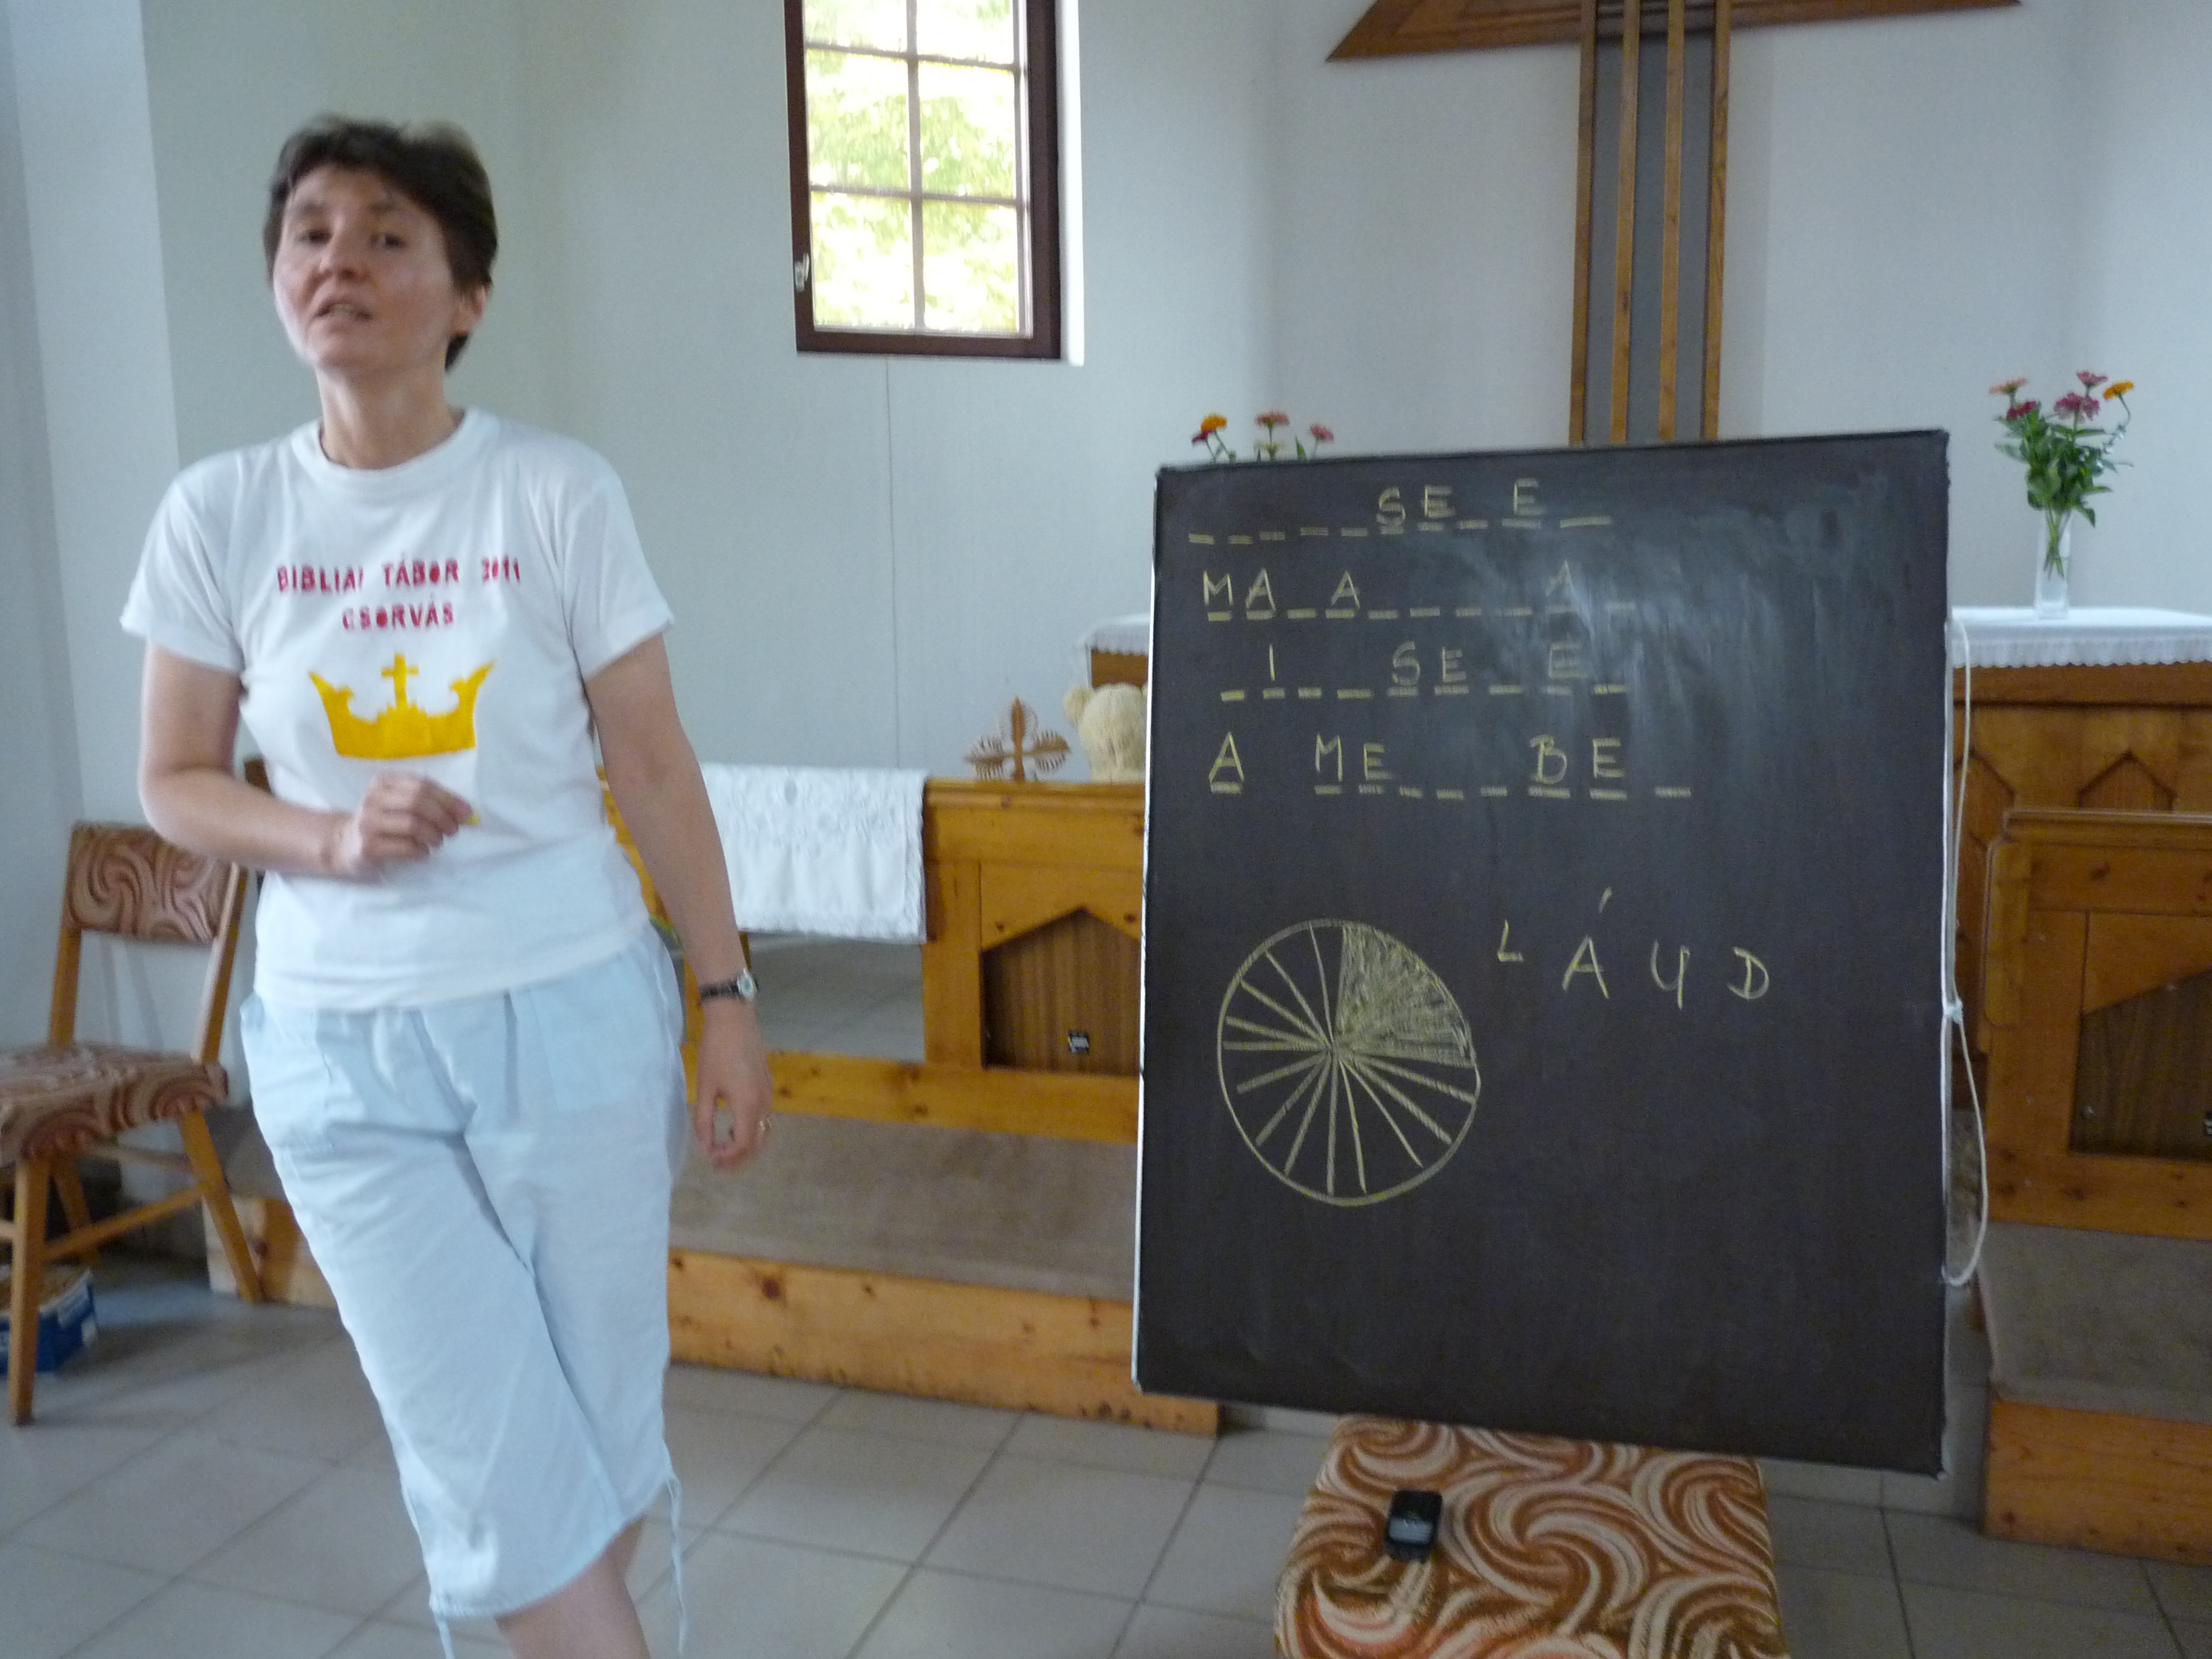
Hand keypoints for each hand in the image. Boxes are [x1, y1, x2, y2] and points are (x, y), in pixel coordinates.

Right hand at [327, 772, 472, 876]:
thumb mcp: (399, 804)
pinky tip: (422, 852)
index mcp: (383, 782)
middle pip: (417, 803)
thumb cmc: (382, 822)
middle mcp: (373, 799)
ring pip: (412, 824)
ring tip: (437, 841)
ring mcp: (368, 823)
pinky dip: (421, 850)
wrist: (344, 843)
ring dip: (433, 835)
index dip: (448, 799)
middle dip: (443, 817)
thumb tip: (466, 812)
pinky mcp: (368, 846)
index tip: (467, 813)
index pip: (422, 785)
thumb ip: (429, 803)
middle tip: (453, 830)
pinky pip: (404, 847)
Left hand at [693, 1001, 772, 1170]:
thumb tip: (706, 1145)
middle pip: (757, 1142)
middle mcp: (764, 1102)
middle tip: (717, 1164)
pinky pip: (762, 1116)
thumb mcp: (705, 1088)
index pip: (743, 1144)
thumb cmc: (715, 1052)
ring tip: (723, 1147)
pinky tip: (733, 1126)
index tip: (710, 1159)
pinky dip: (750, 1129)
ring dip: (744, 1144)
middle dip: (738, 1158)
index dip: (727, 1157)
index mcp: (748, 1105)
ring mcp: (769, 1093)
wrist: (734, 1019)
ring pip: (762, 1130)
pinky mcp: (768, 1085)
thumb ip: (704, 1120)